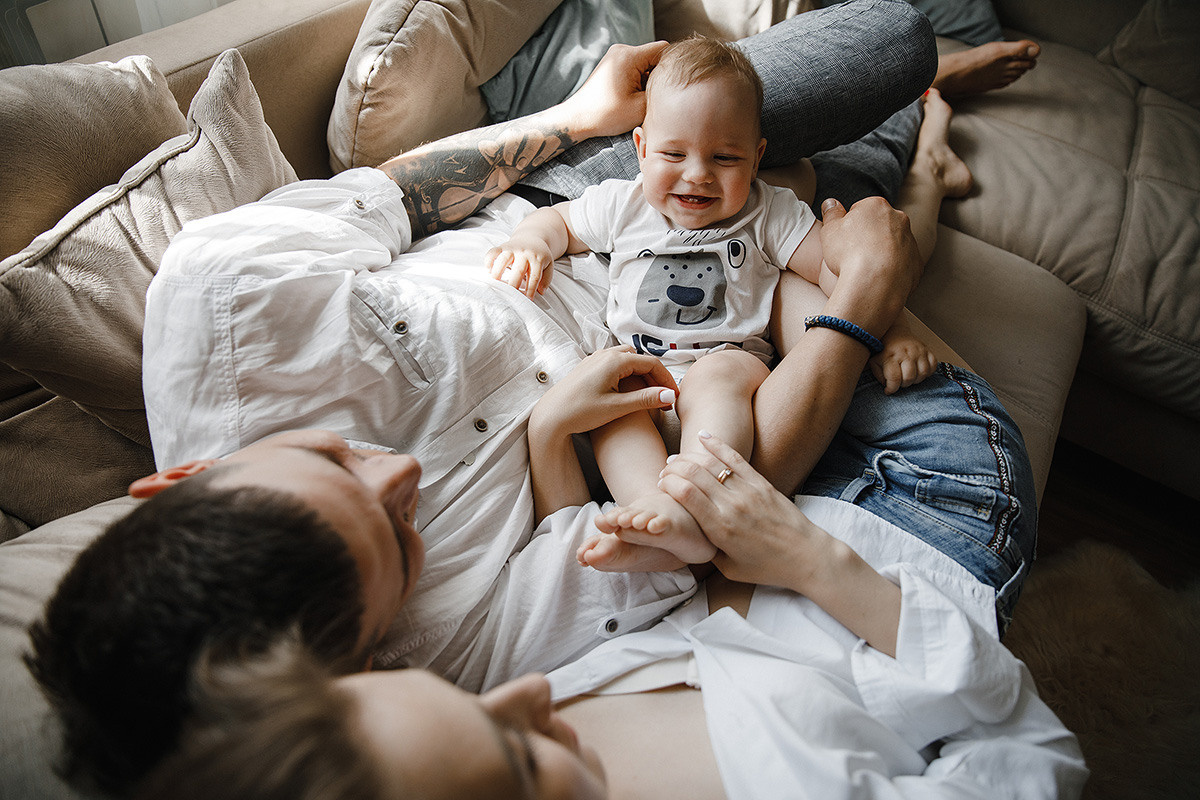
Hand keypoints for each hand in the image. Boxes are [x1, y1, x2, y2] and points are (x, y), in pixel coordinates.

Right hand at [485, 235, 554, 297]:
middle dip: (513, 285)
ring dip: (498, 272)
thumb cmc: (539, 256)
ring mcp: (513, 248)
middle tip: (509, 296)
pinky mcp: (503, 246)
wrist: (532, 237)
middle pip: (518, 270)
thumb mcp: (548, 265)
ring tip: (494, 283)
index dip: (531, 289)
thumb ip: (546, 279)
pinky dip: (489, 260)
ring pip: (503, 259)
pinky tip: (488, 270)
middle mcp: (525, 253)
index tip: (527, 300)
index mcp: (537, 259)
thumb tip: (541, 292)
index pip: (534, 276)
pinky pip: (493, 252)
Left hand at [530, 345, 677, 438]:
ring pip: (628, 360)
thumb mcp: (617, 407)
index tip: (674, 398)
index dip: (667, 381)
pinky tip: (628, 391)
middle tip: (663, 399)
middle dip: (655, 378)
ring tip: (648, 395)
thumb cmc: (580, 412)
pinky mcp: (588, 368)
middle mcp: (605, 354)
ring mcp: (595, 359)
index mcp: (615, 361)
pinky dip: (628, 375)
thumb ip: (645, 399)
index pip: (652, 364)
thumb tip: (670, 396)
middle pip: (641, 360)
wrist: (550, 417)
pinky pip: (615, 364)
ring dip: (641, 375)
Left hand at [559, 41, 668, 138]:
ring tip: (640, 99)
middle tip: (652, 97)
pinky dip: (639, 81)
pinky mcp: (613, 64)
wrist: (578, 118)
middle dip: (658, 76)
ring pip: (646, 64)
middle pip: (654, 57)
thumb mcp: (640, 107)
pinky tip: (633, 97)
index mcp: (629, 55)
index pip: (663, 50)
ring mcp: (616, 56)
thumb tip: (673, 84)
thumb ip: (660, 91)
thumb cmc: (606, 114)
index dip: (671, 68)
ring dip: (648, 80)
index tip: (669, 87)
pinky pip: (635, 68)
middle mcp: (622, 50)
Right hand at [658, 432, 832, 590]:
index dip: (668, 483)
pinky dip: (717, 445)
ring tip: (677, 458)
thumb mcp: (729, 569)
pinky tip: (703, 437)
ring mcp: (748, 491)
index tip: (661, 484)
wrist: (807, 556)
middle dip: (673, 468)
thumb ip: (707, 550)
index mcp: (720, 529)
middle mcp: (732, 506)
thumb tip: (689, 534)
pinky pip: (735, 458)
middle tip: (665, 469)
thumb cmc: (767, 567)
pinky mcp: (762, 483)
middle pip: (693, 475)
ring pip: (711, 464)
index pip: (685, 495)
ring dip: (689, 457)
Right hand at [819, 198, 923, 327]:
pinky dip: (892, 269)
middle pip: (881, 224)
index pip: (861, 210)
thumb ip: (831, 214)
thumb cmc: (848, 254)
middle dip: (869, 235)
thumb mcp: (829, 231)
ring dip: (882, 252)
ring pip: (894, 244)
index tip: (844, 240)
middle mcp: (899, 219)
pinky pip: (903, 263)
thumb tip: (831, 203)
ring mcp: (911, 241)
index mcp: (877, 206)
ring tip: (865, 269)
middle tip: (854, 253)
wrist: (873, 285)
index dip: (850, 225)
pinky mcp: (916, 263)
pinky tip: (878, 278)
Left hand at [870, 313, 938, 393]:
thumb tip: (888, 386)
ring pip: (923, 373)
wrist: (895, 332)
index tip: (888, 390)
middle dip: (904, 384)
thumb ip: (878, 375)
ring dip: (916, 380)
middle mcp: (906, 353)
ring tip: (909, 377)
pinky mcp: (927, 350)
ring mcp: (918, 351)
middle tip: (900, 381)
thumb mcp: (875, 361)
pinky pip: (933, 365)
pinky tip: (918, 371)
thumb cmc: (884, 350)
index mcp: (891, 356)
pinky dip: (927, 372)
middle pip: (909, 377)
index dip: (891, 388)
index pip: (894, 378)